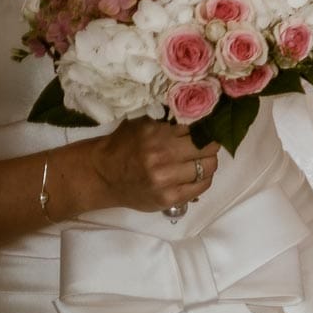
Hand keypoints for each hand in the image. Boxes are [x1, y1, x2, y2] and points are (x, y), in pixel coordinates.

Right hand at [77, 119, 218, 214]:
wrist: (102, 176)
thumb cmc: (123, 145)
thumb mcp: (143, 124)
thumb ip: (169, 120)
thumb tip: (200, 114)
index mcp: (157, 135)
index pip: (198, 128)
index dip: (205, 127)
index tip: (207, 128)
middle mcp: (162, 157)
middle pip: (208, 147)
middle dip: (210, 143)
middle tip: (206, 144)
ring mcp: (165, 180)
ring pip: (208, 166)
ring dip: (208, 161)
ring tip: (200, 159)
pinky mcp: (168, 199)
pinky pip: (201, 186)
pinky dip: (204, 178)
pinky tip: (196, 174)